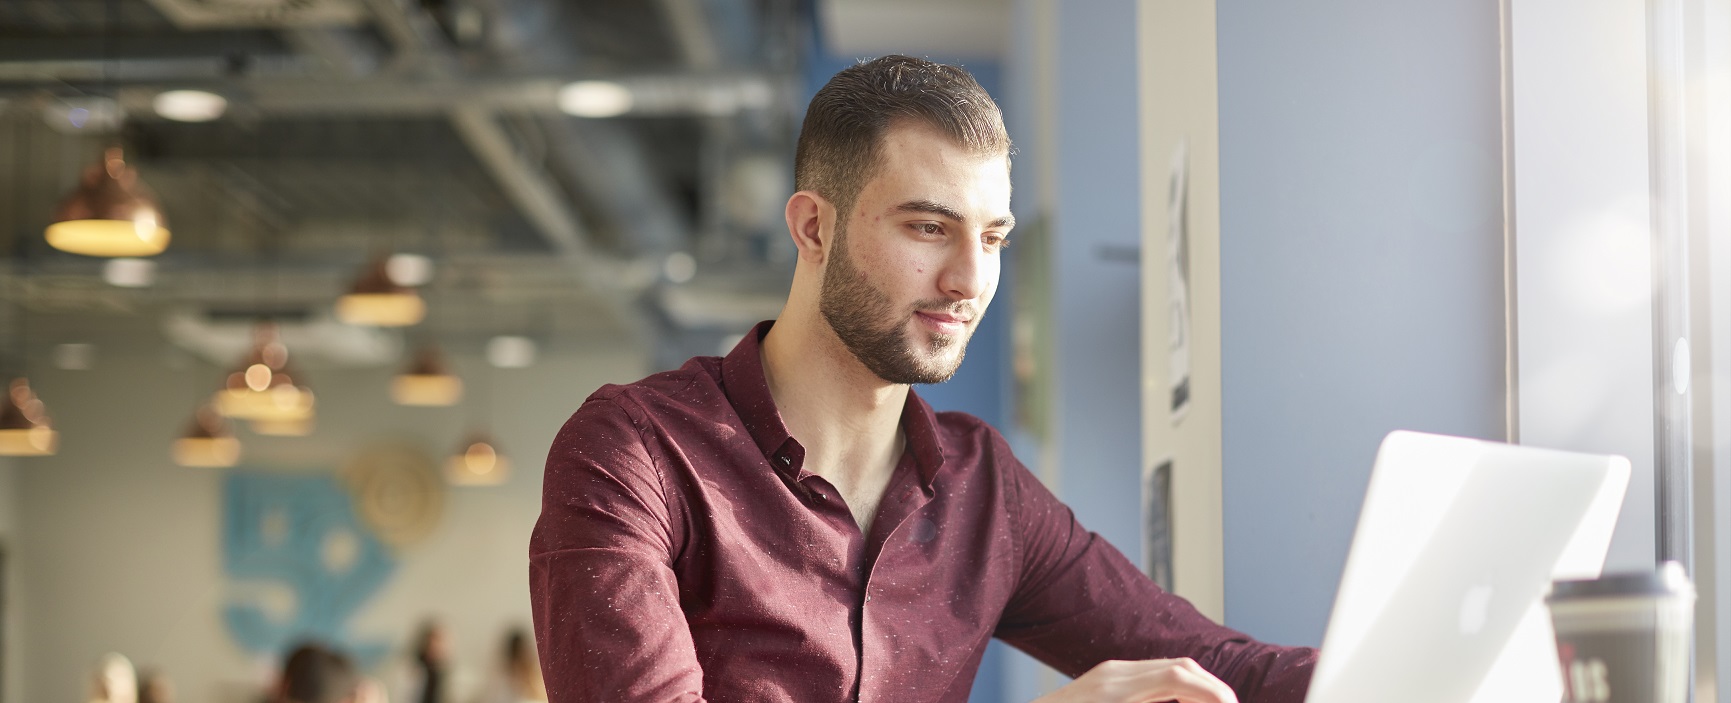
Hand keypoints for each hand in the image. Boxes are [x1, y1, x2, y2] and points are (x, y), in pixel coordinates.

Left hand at [1032, 658, 1239, 702]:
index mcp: (1115, 690)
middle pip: (1179, 667)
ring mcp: (1109, 672)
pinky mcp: (1107, 677)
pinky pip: (1152, 674)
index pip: (1178, 678)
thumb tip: (1187, 696)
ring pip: (1169, 668)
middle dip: (1212, 689)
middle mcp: (1113, 674)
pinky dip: (1177, 688)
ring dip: (1197, 688)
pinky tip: (1184, 702)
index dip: (1212, 692)